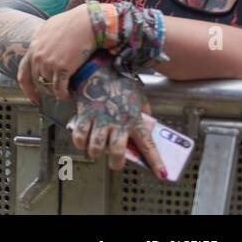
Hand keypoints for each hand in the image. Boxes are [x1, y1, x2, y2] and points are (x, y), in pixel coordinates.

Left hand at [17, 3, 94, 102]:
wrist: (85, 23)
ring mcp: (49, 63)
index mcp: (33, 48)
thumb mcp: (48, 30)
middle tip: (56, 92)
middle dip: (46, 90)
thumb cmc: (70, 23)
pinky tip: (70, 94)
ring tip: (65, 92)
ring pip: (48, 86)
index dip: (27, 88)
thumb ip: (43, 43)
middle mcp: (38, 57)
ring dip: (56, 92)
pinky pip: (60, 88)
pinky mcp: (62, 68)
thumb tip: (44, 48)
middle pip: (37, 82)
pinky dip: (64, 94)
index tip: (33, 97)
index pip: (23, 72)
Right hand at [69, 59, 166, 177]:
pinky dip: (80, 142)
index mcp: (134, 118)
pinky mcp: (84, 114)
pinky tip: (82, 141)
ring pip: (96, 146)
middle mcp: (117, 121)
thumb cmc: (118, 81)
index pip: (148, 144)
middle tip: (115, 164)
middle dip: (116, 163)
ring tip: (96, 152)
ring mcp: (100, 119)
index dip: (155, 162)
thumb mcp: (137, 96)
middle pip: (117, 151)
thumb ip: (142, 112)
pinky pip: (79, 135)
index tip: (162, 174)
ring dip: (95, 153)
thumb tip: (147, 124)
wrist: (98, 66)